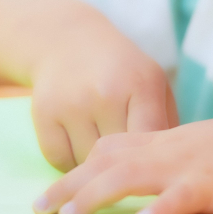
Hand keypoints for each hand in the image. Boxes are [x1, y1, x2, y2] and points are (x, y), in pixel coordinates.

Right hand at [27, 27, 177, 171]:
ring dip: (96, 166)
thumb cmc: (122, 72)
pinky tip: (76, 144)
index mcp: (142, 84)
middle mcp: (106, 93)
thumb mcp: (154, 85)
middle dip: (125, 166)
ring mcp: (72, 103)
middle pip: (120, 158)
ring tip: (100, 146)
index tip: (154, 172)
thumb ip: (167, 125)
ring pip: (89, 164)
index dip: (155, 162)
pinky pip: (61, 161)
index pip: (152, 139)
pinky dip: (70, 162)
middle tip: (126, 160)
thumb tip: (169, 172)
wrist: (68, 41)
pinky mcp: (43, 114)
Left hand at [33, 113, 212, 213]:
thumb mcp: (195, 153)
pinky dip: (162, 209)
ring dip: (97, 195)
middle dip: (68, 186)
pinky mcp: (212, 183)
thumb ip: (165, 166)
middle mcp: (165, 150)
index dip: (74, 171)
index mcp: (161, 143)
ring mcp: (186, 165)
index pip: (106, 151)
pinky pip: (182, 196)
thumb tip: (140, 193)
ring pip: (132, 176)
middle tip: (37, 209)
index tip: (49, 194)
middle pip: (105, 163)